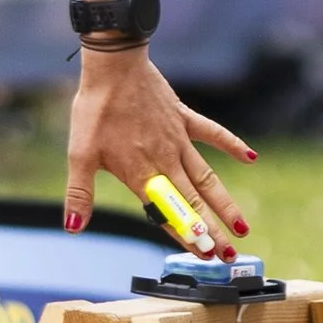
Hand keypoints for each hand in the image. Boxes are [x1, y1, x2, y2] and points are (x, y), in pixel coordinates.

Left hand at [63, 46, 254, 257]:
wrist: (113, 66)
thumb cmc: (94, 110)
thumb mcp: (80, 154)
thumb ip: (79, 194)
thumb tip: (73, 228)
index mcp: (140, 173)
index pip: (167, 213)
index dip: (186, 236)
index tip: (205, 256)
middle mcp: (164, 161)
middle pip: (193, 202)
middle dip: (212, 231)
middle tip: (230, 255)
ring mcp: (178, 139)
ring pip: (207, 177)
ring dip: (225, 202)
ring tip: (243, 226)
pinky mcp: (183, 117)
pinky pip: (212, 133)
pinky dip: (231, 145)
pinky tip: (250, 158)